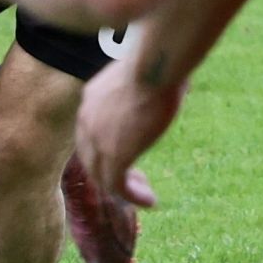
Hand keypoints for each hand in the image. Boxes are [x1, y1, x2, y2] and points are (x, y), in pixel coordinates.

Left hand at [76, 39, 182, 207]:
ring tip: (146, 195)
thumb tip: (175, 79)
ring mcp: (97, 140)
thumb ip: (149, 83)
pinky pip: (117, 186)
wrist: (152, 68)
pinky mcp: (114, 155)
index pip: (89, 133)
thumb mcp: (146, 72)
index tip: (129, 156)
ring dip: (124, 189)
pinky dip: (133, 197)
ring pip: (102, 176)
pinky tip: (150, 201)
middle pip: (91, 158)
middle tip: (137, 180)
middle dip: (111, 172)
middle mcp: (87, 120)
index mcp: (91, 99)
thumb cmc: (158, 62)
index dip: (105, 149)